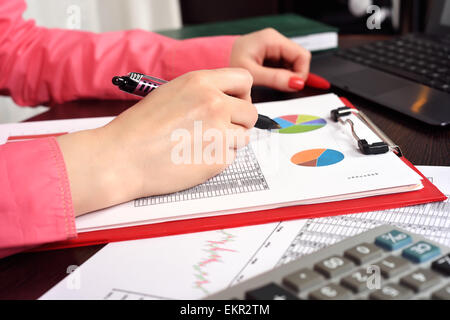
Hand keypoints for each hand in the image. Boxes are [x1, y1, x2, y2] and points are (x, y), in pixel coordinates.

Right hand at [57, 68, 256, 215]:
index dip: (242, 94)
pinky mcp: (218, 159)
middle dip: (239, 122)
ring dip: (229, 142)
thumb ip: (202, 92)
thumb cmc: (139, 128)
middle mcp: (215, 104)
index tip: (235, 103)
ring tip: (200, 145)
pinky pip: (231, 158)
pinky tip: (194, 158)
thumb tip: (227, 100)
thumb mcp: (171, 93)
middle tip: (219, 130)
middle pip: (250, 112)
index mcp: (201, 82)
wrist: (121, 158)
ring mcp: (219, 133)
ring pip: (244, 137)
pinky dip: (217, 160)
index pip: (244, 79)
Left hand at [230, 28, 311, 91]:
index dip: (301, 73)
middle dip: (293, 76)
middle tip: (281, 87)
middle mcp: (274, 40)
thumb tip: (297, 83)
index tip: (293, 86)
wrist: (217, 61)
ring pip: (293, 64)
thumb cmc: (229, 62)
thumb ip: (275, 78)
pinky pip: (284, 66)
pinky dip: (281, 75)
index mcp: (271, 39)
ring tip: (271, 82)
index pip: (302, 55)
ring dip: (286, 76)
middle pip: (299, 59)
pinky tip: (269, 80)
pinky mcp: (271, 54)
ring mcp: (273, 47)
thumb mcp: (253, 74)